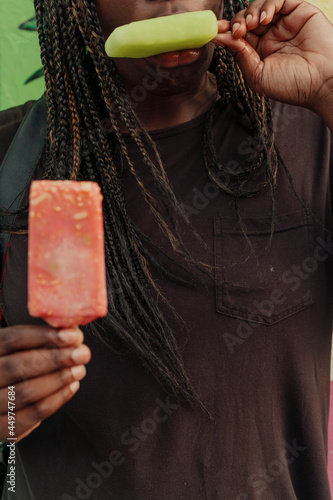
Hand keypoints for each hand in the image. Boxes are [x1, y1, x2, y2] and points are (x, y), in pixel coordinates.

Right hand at [0, 325, 90, 441]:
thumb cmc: (12, 367)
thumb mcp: (18, 349)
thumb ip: (41, 340)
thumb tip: (73, 335)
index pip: (13, 339)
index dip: (44, 335)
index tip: (71, 335)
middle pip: (18, 366)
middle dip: (55, 359)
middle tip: (82, 354)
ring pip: (24, 393)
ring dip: (58, 380)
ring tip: (79, 370)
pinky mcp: (0, 428)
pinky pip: (30, 416)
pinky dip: (55, 401)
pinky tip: (71, 387)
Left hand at [213, 0, 332, 122]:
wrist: (321, 82)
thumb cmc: (291, 85)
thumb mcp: (257, 75)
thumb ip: (239, 55)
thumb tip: (218, 38)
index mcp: (259, 52)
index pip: (237, 36)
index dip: (225, 31)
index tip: (214, 31)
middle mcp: (270, 36)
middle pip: (245, 18)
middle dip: (237, 22)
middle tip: (237, 31)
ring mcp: (284, 22)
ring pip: (259, 6)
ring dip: (250, 12)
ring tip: (251, 25)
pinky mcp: (299, 10)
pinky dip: (268, 4)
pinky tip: (265, 18)